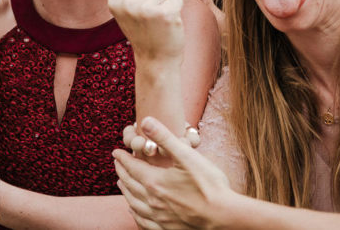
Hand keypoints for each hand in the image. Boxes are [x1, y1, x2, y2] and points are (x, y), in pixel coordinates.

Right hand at [108, 0, 184, 61]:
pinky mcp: (165, 14)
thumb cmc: (144, 31)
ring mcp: (145, 9)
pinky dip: (177, 9)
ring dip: (168, 0)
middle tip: (153, 14)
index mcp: (115, 0)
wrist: (155, 61)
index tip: (142, 7)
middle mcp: (127, 3)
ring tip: (161, 19)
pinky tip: (170, 24)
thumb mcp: (128, 9)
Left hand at [114, 117, 235, 229]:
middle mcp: (153, 201)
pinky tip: (133, 210)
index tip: (115, 152)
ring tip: (120, 184)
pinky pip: (143, 222)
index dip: (122, 158)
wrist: (224, 216)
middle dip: (121, 172)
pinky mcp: (167, 228)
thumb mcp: (186, 155)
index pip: (132, 167)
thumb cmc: (209, 185)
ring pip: (134, 203)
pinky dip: (134, 214)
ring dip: (125, 192)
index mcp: (155, 182)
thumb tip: (145, 120)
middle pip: (130, 184)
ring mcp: (159, 217)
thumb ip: (164, 137)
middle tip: (117, 164)